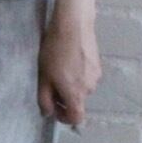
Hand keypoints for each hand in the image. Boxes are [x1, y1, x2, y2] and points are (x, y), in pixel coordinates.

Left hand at [37, 11, 101, 127]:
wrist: (73, 24)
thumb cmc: (55, 51)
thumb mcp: (43, 77)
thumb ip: (44, 99)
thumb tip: (47, 113)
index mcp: (76, 94)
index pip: (77, 118)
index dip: (65, 118)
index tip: (55, 108)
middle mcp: (90, 88)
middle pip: (78, 101)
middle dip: (64, 96)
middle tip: (52, 81)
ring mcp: (96, 75)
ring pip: (82, 87)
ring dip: (72, 83)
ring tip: (60, 66)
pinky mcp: (98, 63)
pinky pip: (86, 75)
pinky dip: (78, 73)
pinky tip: (69, 57)